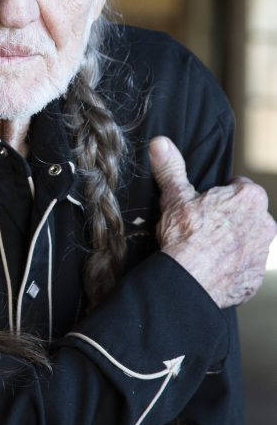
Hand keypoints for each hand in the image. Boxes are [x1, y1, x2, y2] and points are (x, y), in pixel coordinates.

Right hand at [149, 136, 275, 308]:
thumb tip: (159, 143)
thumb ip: (171, 168)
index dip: (220, 194)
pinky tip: (211, 267)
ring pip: (247, 241)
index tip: (204, 204)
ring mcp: (261, 253)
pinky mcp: (255, 278)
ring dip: (232, 242)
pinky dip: (231, 267)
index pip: (240, 187)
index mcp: (250, 199)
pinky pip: (244, 267)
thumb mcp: (175, 197)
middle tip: (202, 226)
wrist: (188, 281)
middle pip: (246, 214)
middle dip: (229, 218)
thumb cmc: (185, 236)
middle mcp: (264, 224)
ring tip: (205, 248)